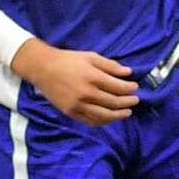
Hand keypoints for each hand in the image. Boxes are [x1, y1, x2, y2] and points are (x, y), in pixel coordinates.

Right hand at [12, 39, 137, 125]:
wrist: (43, 68)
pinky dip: (103, 121)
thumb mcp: (91, 56)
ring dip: (118, 115)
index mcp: (93, 77)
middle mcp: (86, 93)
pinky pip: (90, 121)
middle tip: (136, 100)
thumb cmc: (69, 60)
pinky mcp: (71, 112)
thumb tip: (129, 72)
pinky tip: (110, 118)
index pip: (118, 87)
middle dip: (128, 102)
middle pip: (113, 102)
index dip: (130, 88)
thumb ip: (110, 65)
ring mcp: (78, 105)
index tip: (135, 87)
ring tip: (127, 112)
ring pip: (104, 115)